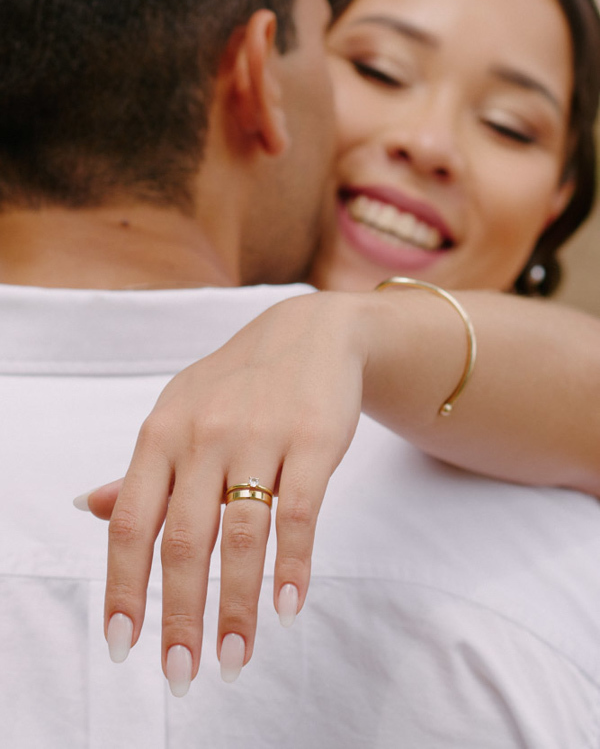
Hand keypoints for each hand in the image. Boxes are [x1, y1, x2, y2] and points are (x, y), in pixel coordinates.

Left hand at [92, 291, 365, 693]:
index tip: (122, 642)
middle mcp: (204, 436)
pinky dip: (293, 566)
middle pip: (185, 539)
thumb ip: (140, 468)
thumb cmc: (235, 384)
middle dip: (180, 614)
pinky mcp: (313, 439)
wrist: (308, 333)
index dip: (123, 586)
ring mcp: (260, 436)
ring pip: (243, 535)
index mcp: (162, 434)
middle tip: (181, 673)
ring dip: (238, 606)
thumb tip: (87, 509)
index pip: (131, 522)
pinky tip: (288, 607)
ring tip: (236, 658)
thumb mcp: (177, 414)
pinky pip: (300, 513)